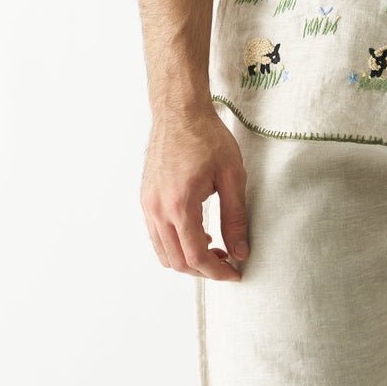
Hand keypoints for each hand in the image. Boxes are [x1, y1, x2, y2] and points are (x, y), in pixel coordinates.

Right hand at [140, 106, 249, 281]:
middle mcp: (157, 210)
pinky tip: (197, 232)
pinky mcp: (146, 199)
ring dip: (188, 259)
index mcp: (179, 205)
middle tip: (227, 263)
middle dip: (203, 270)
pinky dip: (175, 244)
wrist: (179, 112)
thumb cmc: (207, 137)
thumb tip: (240, 252)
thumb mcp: (232, 176)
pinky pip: (156, 235)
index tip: (235, 273)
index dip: (216, 272)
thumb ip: (236, 218)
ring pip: (163, 252)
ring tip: (214, 249)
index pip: (195, 256)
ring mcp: (148, 205)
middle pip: (177, 261)